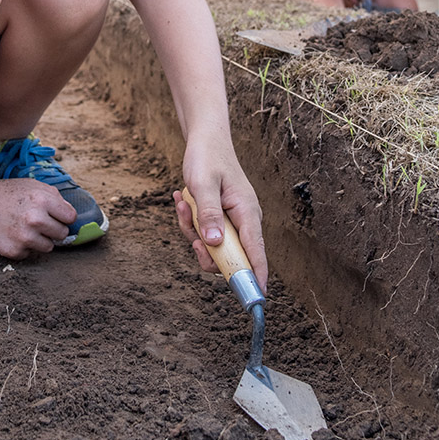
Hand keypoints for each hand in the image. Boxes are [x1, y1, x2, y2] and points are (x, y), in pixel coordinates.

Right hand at [0, 179, 76, 258]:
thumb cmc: (4, 193)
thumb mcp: (31, 185)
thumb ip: (54, 197)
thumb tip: (70, 214)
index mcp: (42, 199)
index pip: (70, 217)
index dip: (64, 217)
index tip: (57, 216)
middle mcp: (35, 218)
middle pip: (62, 234)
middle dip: (53, 229)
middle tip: (39, 223)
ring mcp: (24, 237)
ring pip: (48, 247)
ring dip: (40, 240)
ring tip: (24, 228)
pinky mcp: (13, 250)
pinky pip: (30, 254)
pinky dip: (23, 247)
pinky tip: (11, 234)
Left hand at [173, 139, 267, 292]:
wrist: (205, 140)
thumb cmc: (207, 158)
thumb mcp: (203, 184)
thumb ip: (208, 214)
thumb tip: (215, 245)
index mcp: (247, 213)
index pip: (256, 253)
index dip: (256, 277)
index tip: (256, 300)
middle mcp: (244, 220)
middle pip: (230, 256)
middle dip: (206, 249)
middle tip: (193, 236)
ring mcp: (231, 220)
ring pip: (213, 245)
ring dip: (193, 230)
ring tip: (183, 204)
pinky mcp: (219, 217)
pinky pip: (204, 232)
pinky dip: (190, 221)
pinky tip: (182, 199)